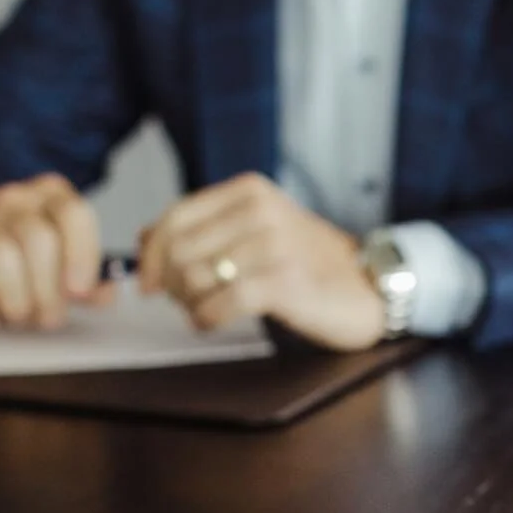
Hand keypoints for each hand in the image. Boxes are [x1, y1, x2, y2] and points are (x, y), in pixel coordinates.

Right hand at [0, 174, 110, 334]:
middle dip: (49, 291)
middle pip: (38, 240)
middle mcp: (14, 202)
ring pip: (1, 258)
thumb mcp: (66, 261)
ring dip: (17, 301)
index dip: (80, 255)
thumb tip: (105, 294)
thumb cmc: (31, 259)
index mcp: (52, 196)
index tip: (78, 291)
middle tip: (49, 318)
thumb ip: (89, 279)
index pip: (73, 214)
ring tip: (21, 317)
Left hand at [137, 173, 385, 350]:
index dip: (152, 255)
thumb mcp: (255, 231)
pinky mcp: (283, 282)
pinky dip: (207, 318)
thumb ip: (203, 230)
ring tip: (208, 310)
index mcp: (250, 191)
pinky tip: (213, 321)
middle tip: (189, 301)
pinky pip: (219, 304)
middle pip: (180, 252)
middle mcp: (261, 210)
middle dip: (173, 285)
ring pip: (196, 278)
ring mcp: (274, 245)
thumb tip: (143, 242)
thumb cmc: (307, 263)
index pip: (176, 217)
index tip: (148, 283)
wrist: (369, 287)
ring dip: (191, 304)